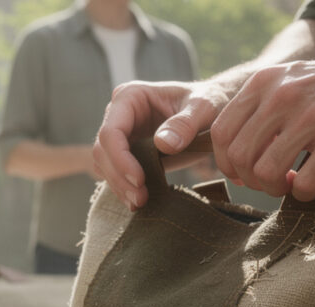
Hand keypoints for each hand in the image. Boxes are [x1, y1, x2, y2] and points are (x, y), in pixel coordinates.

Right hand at [93, 80, 231, 209]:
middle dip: (118, 177)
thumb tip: (163, 144)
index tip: (139, 180)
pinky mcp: (125, 151)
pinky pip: (114, 172)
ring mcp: (120, 134)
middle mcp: (118, 114)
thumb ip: (186, 123)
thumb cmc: (208, 102)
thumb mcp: (204, 108)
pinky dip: (123, 188)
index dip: (120, 159)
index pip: (111, 132)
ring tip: (139, 202)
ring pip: (104, 165)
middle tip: (140, 198)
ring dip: (118, 187)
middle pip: (102, 151)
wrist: (212, 111)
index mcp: (130, 97)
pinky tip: (137, 201)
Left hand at [210, 11, 314, 200]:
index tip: (241, 173)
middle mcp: (283, 96)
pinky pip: (303, 184)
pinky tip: (309, 183)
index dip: (225, 162)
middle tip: (267, 182)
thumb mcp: (291, 80)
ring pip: (266, 172)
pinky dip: (301, 193)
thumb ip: (260, 108)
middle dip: (249, 180)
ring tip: (288, 183)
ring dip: (273, 189)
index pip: (221, 132)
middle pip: (239, 156)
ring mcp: (312, 117)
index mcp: (265, 82)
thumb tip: (234, 153)